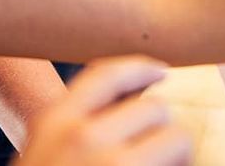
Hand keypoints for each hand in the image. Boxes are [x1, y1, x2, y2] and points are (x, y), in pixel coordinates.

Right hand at [16, 57, 189, 165]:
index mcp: (52, 122)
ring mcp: (113, 163)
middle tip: (148, 158)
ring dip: (173, 156)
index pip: (107, 73)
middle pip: (153, 108)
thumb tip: (139, 87)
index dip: (140, 67)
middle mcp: (81, 136)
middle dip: (157, 132)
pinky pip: (182, 162)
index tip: (161, 71)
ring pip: (177, 137)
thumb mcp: (42, 154)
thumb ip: (78, 123)